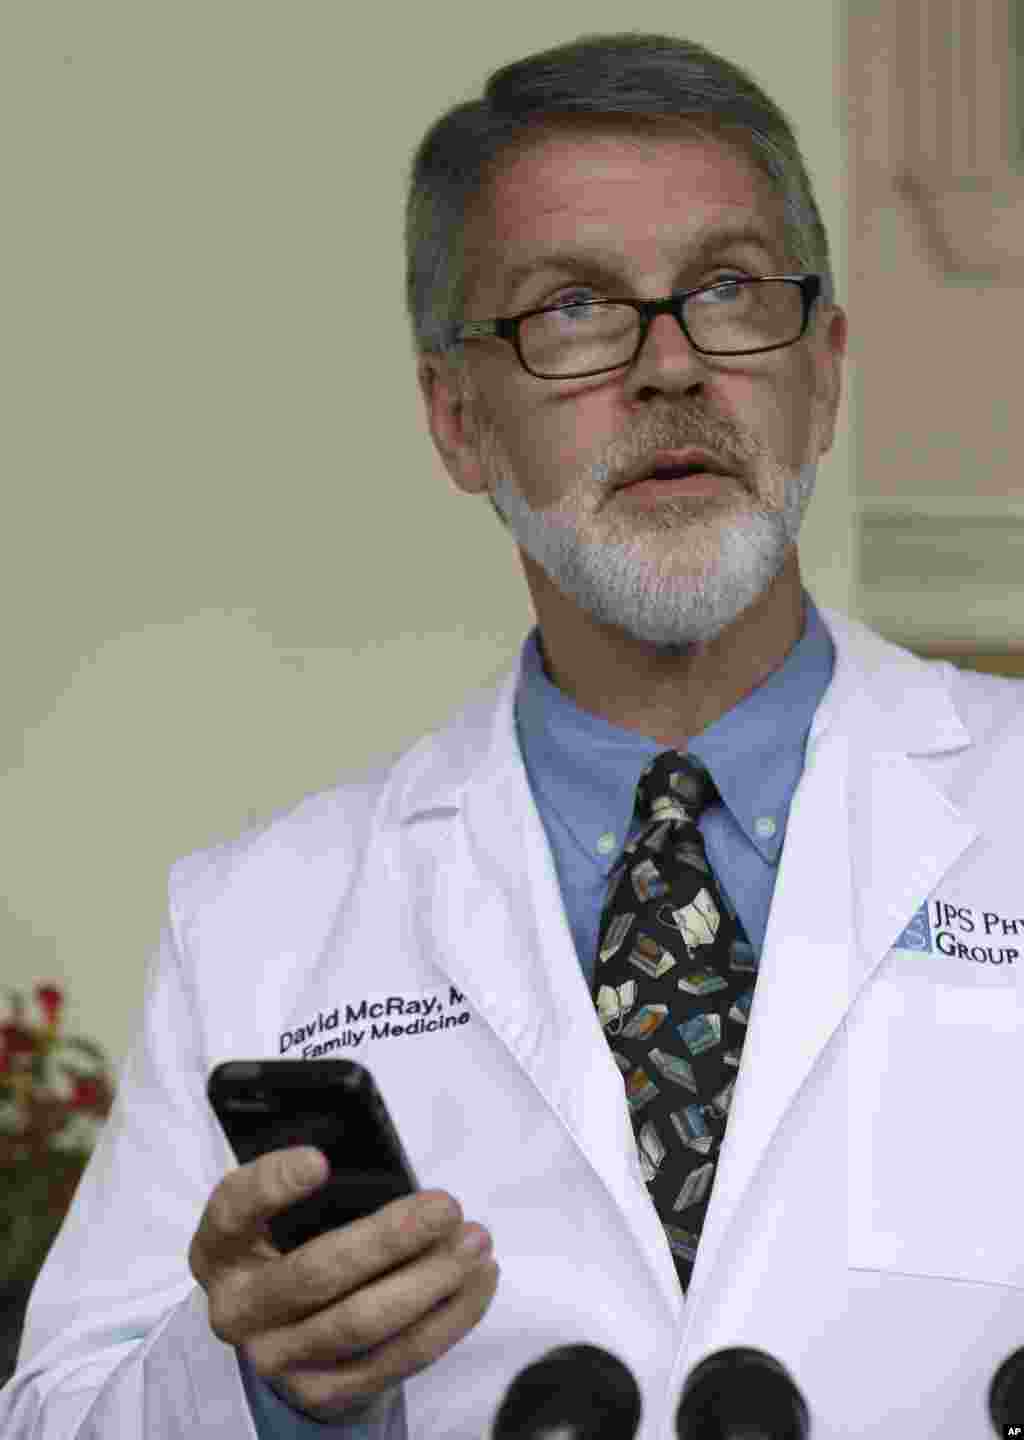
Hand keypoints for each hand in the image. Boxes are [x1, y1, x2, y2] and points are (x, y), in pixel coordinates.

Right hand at [188, 1146, 498, 1422]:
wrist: (289, 1333)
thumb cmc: (296, 1244)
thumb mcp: (285, 1213)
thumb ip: (323, 1191)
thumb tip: (395, 1171)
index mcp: (221, 1248)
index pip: (233, 1210)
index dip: (272, 1185)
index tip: (320, 1161)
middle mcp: (239, 1308)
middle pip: (316, 1273)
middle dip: (389, 1238)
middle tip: (445, 1206)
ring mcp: (279, 1358)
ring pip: (362, 1321)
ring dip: (430, 1280)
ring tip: (474, 1241)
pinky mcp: (324, 1393)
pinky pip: (397, 1359)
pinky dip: (448, 1317)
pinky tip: (478, 1279)